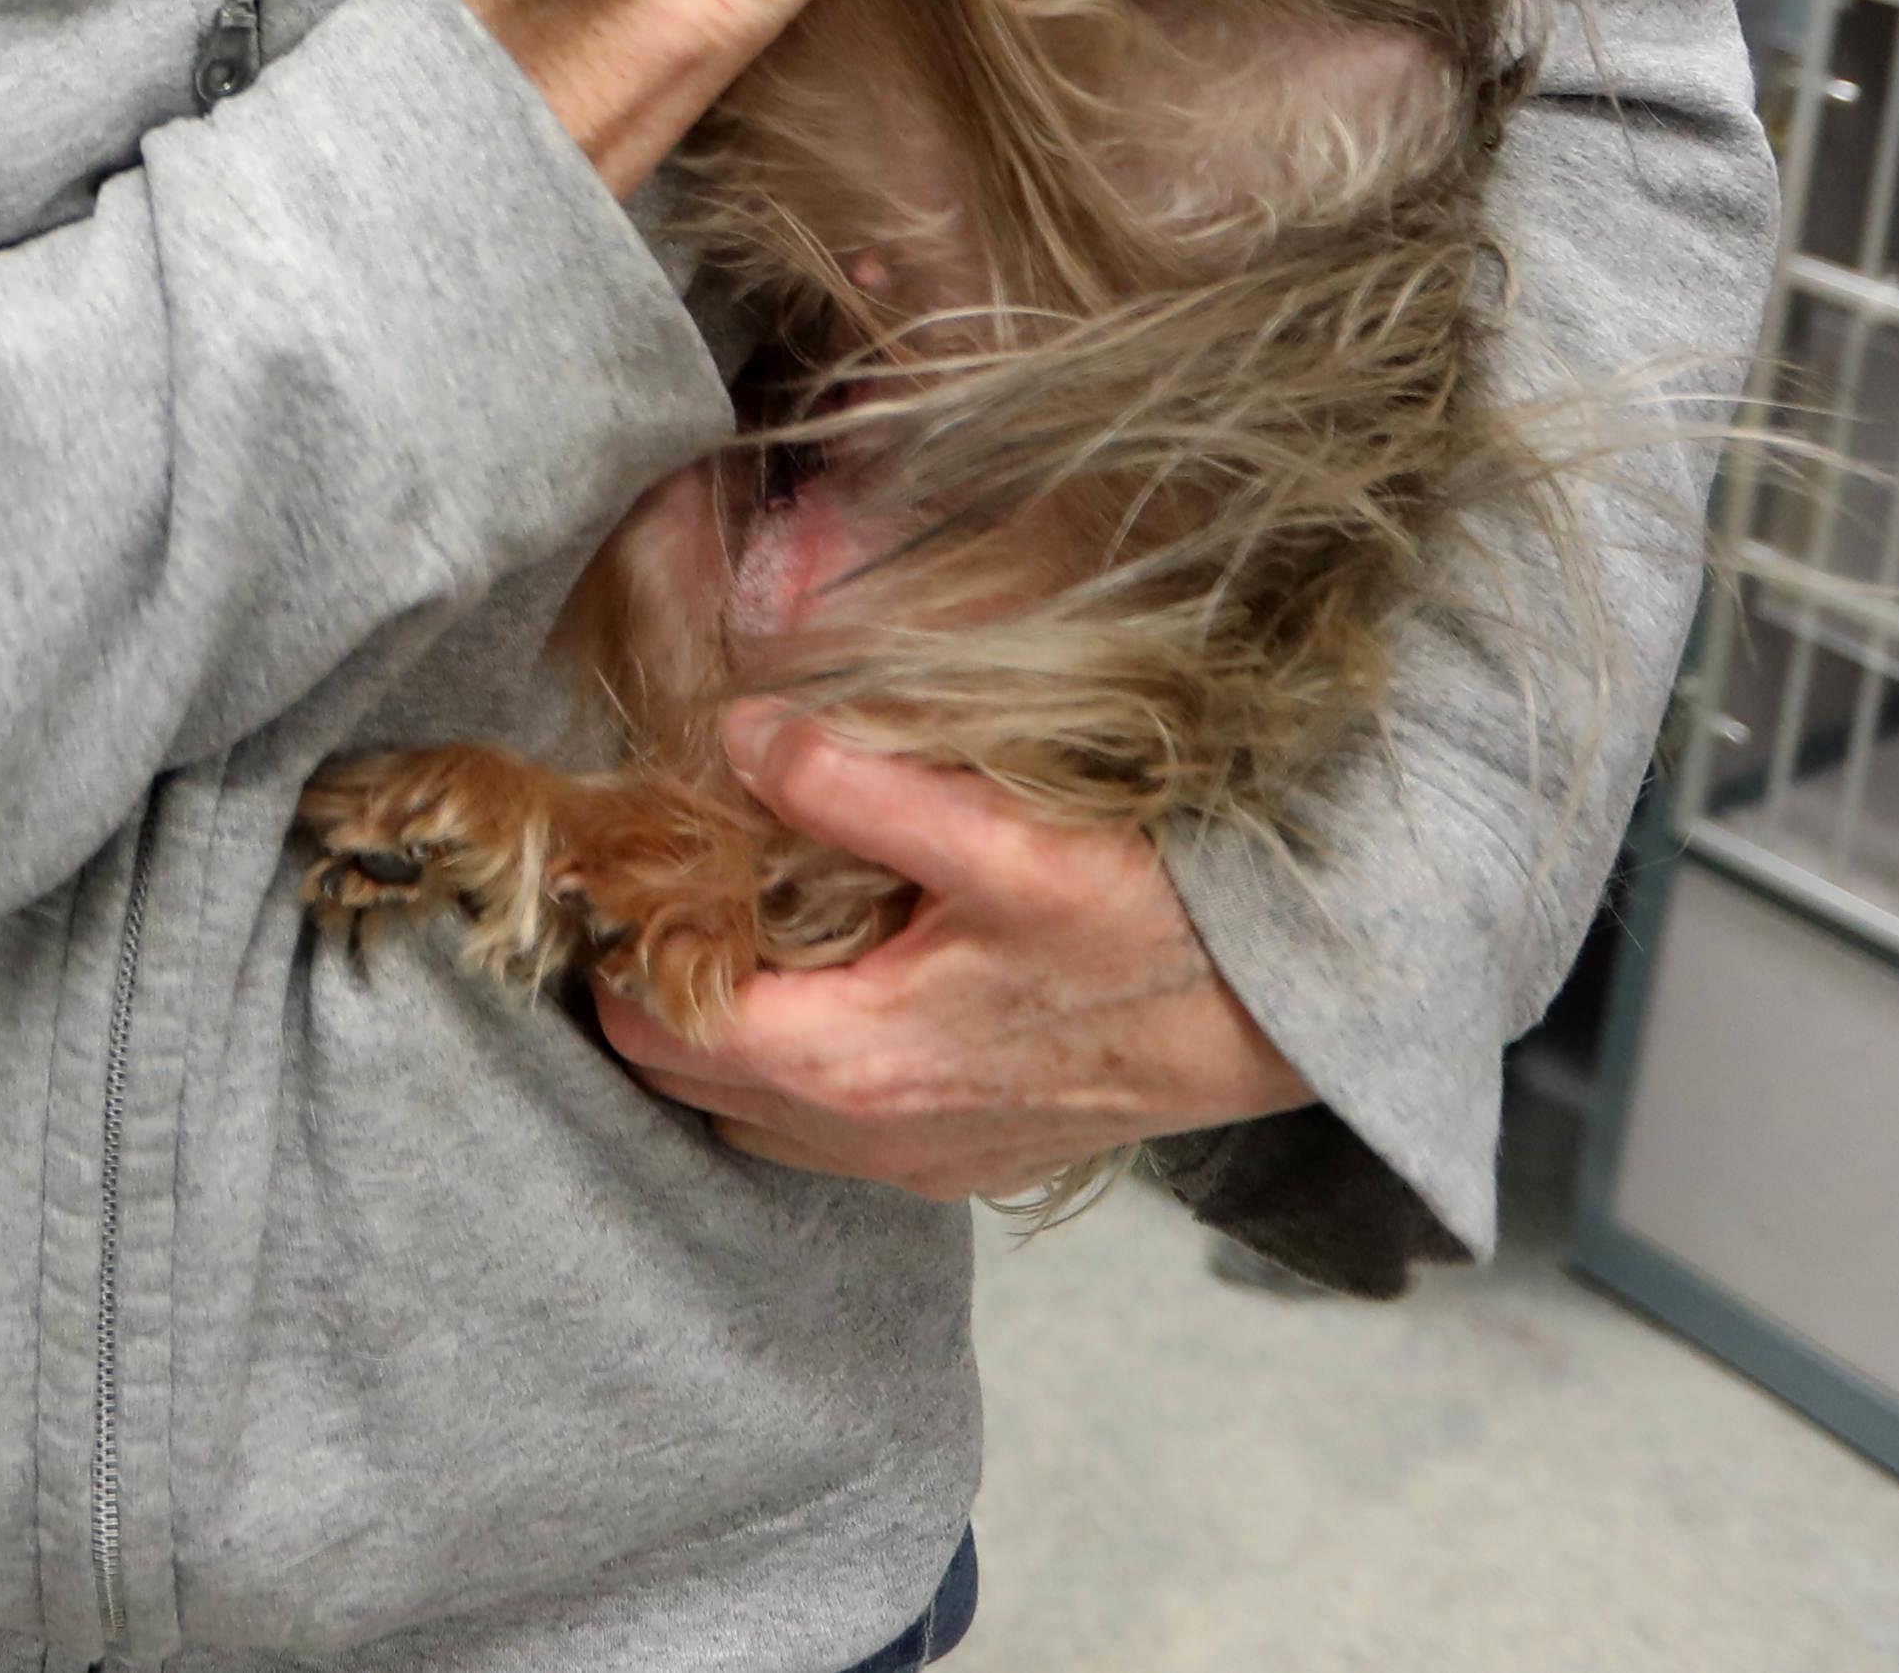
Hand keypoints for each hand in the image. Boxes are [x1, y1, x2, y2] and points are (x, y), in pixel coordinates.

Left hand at [592, 705, 1305, 1199]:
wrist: (1287, 1017)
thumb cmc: (1157, 928)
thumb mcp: (1004, 837)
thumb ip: (856, 785)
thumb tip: (740, 734)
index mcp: (856, 1062)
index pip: (663, 1027)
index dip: (620, 948)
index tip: (612, 870)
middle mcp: (871, 1137)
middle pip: (689, 1083)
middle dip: (651, 991)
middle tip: (655, 888)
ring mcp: (920, 1163)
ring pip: (753, 1119)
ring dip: (721, 1041)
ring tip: (728, 931)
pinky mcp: (968, 1162)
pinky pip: (829, 1137)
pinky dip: (792, 1076)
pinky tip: (825, 991)